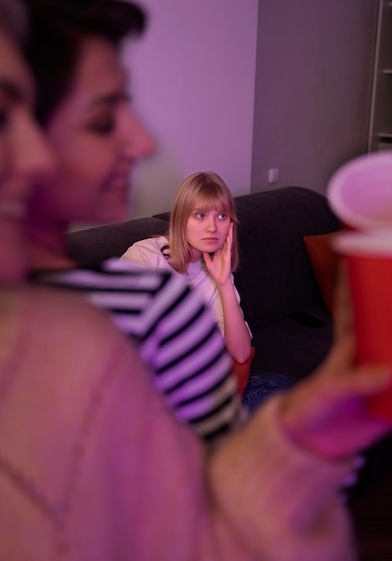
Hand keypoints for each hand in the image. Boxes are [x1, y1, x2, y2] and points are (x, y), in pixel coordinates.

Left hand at [203, 223, 232, 286]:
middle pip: (226, 239)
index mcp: (219, 252)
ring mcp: (226, 254)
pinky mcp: (228, 257)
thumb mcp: (208, 262)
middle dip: (227, 231)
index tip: (220, 227)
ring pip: (228, 241)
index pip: (220, 241)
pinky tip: (229, 236)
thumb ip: (206, 255)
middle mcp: (224, 252)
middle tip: (228, 222)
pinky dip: (229, 242)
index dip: (221, 234)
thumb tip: (203, 249)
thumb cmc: (215, 272)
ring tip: (230, 226)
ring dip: (229, 233)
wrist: (220, 280)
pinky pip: (228, 248)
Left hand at [280, 269, 391, 459]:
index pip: (351, 303)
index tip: (359, 248)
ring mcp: (381, 370)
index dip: (353, 278)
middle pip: (383, 314)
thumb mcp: (330, 391)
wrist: (313, 447)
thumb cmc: (311, 409)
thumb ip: (355, 381)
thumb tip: (390, 372)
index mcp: (346, 344)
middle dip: (390, 293)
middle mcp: (366, 351)